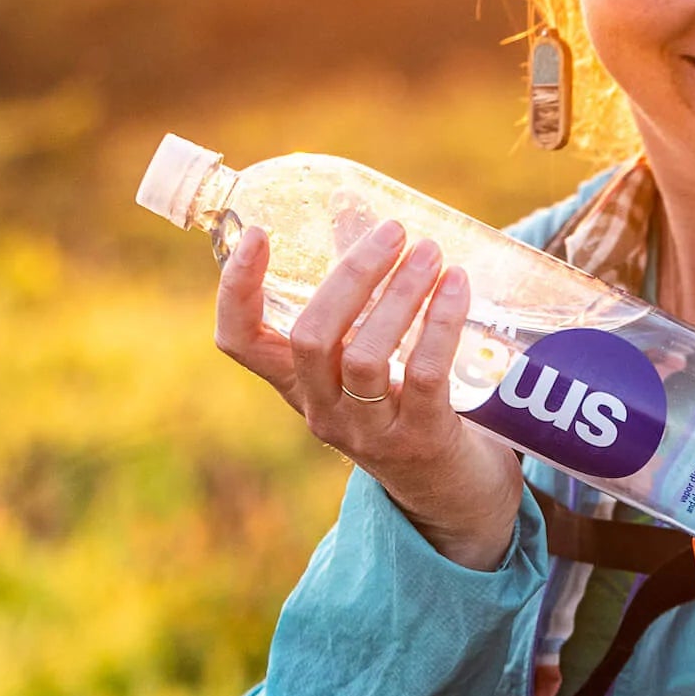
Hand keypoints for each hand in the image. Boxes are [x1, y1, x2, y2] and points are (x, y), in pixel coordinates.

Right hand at [214, 221, 521, 569]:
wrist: (453, 492)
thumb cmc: (406, 404)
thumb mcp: (367, 354)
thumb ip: (357, 290)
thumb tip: (350, 202)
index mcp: (297, 385)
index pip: (239, 342)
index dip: (236, 289)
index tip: (256, 232)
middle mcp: (322, 411)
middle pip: (310, 336)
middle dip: (352, 275)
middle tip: (393, 231)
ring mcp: (368, 433)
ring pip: (363, 355)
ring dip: (400, 295)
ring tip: (431, 253)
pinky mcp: (419, 441)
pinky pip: (423, 375)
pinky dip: (441, 324)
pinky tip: (458, 288)